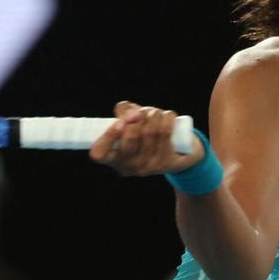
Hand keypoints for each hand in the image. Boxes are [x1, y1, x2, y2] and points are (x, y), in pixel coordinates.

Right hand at [89, 101, 203, 175]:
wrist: (178, 151)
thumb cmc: (146, 133)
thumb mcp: (130, 122)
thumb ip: (123, 112)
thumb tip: (131, 112)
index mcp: (113, 158)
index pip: (99, 153)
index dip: (108, 136)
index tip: (119, 122)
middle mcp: (128, 166)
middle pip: (130, 137)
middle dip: (138, 116)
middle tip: (141, 112)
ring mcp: (147, 167)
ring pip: (150, 132)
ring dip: (153, 114)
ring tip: (155, 112)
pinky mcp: (165, 163)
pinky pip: (165, 134)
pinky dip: (167, 118)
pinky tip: (168, 115)